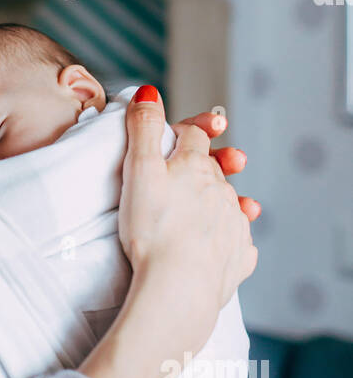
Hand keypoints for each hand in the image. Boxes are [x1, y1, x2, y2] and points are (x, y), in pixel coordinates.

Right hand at [117, 86, 257, 357]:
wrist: (177, 287)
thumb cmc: (152, 229)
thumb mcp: (138, 171)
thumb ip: (142, 129)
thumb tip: (148, 91)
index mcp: (195, 167)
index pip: (193, 137)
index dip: (185, 131)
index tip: (179, 132)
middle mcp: (221, 192)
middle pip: (216, 170)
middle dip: (213, 164)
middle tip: (224, 160)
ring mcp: (232, 226)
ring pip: (232, 205)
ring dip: (227, 201)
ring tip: (232, 203)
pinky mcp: (238, 258)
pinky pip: (239, 245)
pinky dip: (231, 241)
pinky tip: (224, 246)